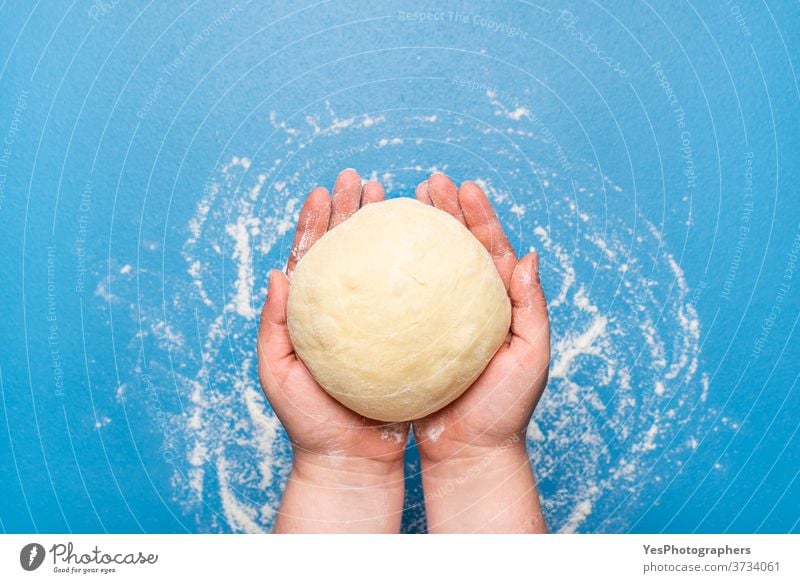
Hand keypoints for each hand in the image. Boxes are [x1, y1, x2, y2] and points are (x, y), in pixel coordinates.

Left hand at [257, 169, 407, 531]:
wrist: (354, 461)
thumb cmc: (311, 422)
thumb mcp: (279, 373)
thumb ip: (274, 324)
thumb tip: (278, 272)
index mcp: (314, 313)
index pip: (315, 255)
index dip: (319, 221)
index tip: (325, 191)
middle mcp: (349, 313)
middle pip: (352, 250)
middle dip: (356, 210)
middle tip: (363, 180)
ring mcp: (380, 324)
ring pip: (388, 266)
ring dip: (392, 229)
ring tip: (403, 197)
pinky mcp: (410, 340)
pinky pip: (419, 298)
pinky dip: (425, 268)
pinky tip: (437, 246)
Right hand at [411, 173, 550, 531]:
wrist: (467, 452)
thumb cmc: (504, 410)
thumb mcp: (530, 357)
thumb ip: (532, 306)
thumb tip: (528, 255)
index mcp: (496, 303)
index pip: (487, 247)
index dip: (475, 214)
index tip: (461, 186)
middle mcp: (464, 306)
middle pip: (452, 247)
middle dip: (441, 210)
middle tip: (425, 183)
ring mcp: (433, 322)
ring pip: (419, 267)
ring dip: (409, 232)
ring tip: (394, 202)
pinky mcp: (407, 340)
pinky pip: (394, 301)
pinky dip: (383, 274)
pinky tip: (367, 254)